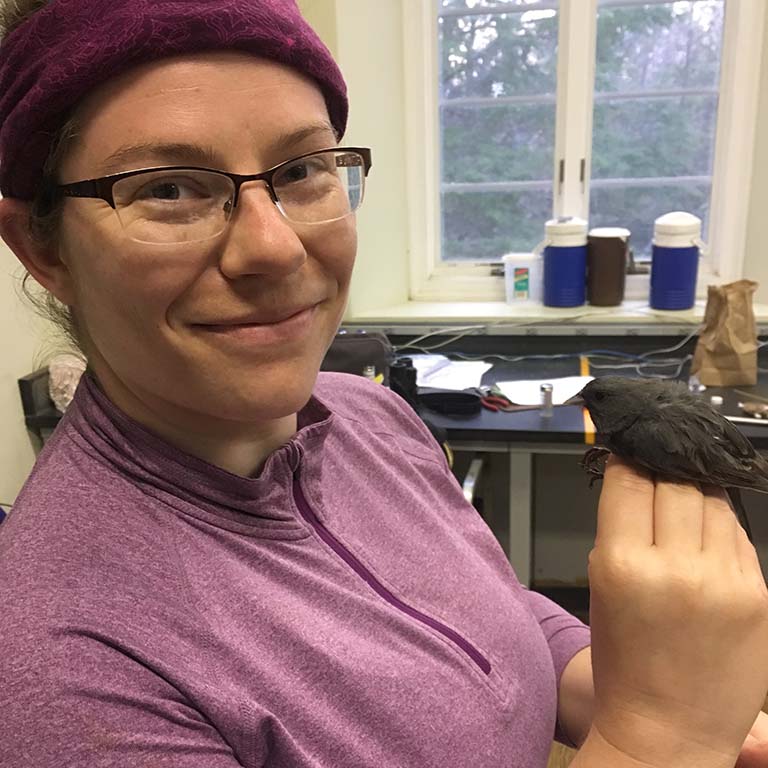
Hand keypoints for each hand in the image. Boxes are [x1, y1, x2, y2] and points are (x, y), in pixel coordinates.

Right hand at [587, 458, 767, 767]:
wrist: (669, 728)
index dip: (627, 460)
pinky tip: (705, 536)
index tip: (628, 453)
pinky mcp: (758, 594)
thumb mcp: (601, 585)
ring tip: (682, 502)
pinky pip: (738, 534)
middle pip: (676, 483)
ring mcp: (724, 581)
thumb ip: (619, 529)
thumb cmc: (624, 660)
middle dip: (662, 470)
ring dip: (695, 492)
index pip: (630, 481)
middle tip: (655, 468)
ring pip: (713, 501)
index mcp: (623, 566)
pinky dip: (719, 525)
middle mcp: (677, 568)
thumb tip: (635, 478)